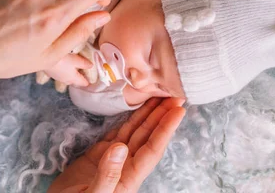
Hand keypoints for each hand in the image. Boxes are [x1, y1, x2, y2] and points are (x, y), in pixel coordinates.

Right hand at [45, 54, 92, 86]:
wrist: (45, 58)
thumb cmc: (63, 60)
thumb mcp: (76, 60)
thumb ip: (84, 64)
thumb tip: (91, 66)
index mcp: (73, 78)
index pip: (83, 83)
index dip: (88, 81)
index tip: (91, 81)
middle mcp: (66, 80)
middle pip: (74, 82)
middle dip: (78, 80)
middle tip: (83, 76)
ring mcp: (57, 77)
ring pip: (66, 79)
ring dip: (70, 77)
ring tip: (72, 72)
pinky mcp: (51, 73)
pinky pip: (59, 75)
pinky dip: (63, 73)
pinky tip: (62, 68)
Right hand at [48, 98, 185, 192]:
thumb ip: (107, 175)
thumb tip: (120, 148)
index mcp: (129, 178)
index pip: (152, 149)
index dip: (166, 129)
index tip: (178, 111)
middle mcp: (125, 166)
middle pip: (147, 137)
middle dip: (161, 116)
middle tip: (175, 96)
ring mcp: (111, 159)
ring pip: (134, 133)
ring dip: (147, 115)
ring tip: (159, 98)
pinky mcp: (97, 155)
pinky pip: (116, 133)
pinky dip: (126, 120)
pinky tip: (135, 110)